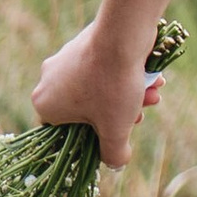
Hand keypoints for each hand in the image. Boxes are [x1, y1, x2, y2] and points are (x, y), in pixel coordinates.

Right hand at [31, 25, 167, 169]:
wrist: (123, 33)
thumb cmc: (113, 86)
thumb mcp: (116, 130)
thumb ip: (113, 153)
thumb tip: (115, 164)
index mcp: (45, 104)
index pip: (64, 132)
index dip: (93, 137)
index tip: (115, 135)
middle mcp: (48, 80)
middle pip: (88, 110)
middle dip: (120, 113)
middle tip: (140, 114)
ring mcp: (65, 58)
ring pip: (100, 87)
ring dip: (128, 94)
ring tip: (152, 93)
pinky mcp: (84, 42)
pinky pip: (105, 66)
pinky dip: (126, 74)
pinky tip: (151, 77)